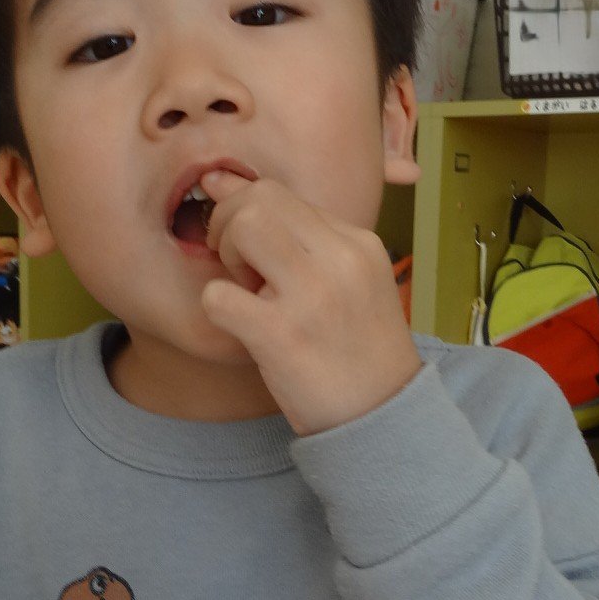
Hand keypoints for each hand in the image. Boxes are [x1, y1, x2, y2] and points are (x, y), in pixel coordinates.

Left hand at [199, 169, 421, 435]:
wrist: (383, 419)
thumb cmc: (355, 353)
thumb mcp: (349, 283)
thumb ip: (294, 236)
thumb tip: (218, 180)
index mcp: (358, 244)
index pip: (280, 193)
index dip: (247, 216)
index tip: (248, 253)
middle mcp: (341, 261)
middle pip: (258, 198)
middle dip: (228, 225)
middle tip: (237, 269)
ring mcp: (313, 298)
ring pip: (242, 227)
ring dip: (225, 257)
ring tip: (245, 292)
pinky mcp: (283, 338)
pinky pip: (218, 296)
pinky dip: (215, 307)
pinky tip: (239, 327)